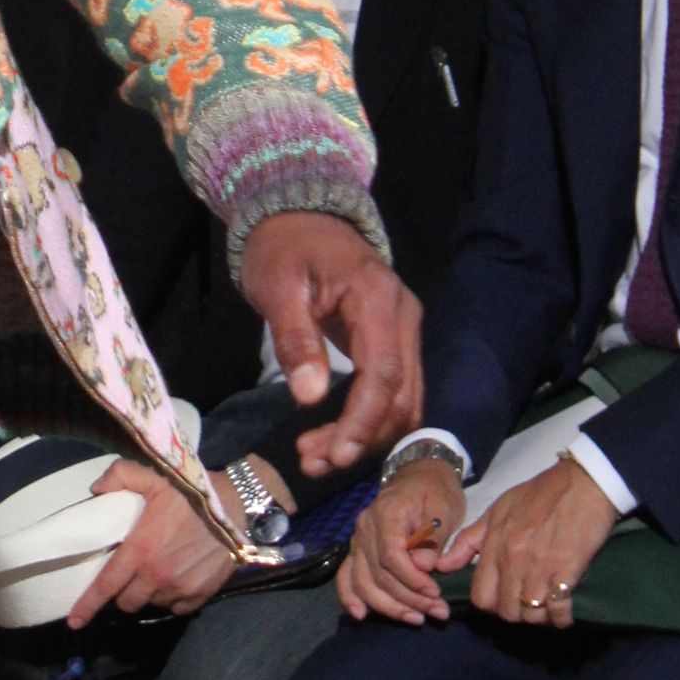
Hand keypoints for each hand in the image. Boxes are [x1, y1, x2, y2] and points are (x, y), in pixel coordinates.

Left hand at [66, 460, 240, 627]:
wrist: (235, 508)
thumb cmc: (190, 493)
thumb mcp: (153, 475)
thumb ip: (120, 476)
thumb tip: (96, 489)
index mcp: (139, 551)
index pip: (106, 586)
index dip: (87, 606)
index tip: (74, 622)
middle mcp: (157, 576)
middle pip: (127, 602)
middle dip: (122, 593)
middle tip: (128, 574)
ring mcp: (180, 589)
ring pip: (152, 605)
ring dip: (148, 594)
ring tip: (155, 573)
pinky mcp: (200, 596)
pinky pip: (176, 608)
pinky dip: (171, 599)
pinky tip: (175, 580)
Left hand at [239, 210, 422, 473]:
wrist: (296, 217)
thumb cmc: (282, 250)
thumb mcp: (276, 288)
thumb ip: (295, 340)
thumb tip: (309, 398)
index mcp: (377, 297)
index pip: (383, 374)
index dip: (363, 421)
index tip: (335, 454)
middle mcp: (403, 316)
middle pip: (400, 395)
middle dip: (361, 437)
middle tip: (313, 462)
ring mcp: (403, 329)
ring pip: (402, 400)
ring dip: (366, 435)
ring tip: (315, 457)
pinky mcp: (393, 341)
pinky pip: (393, 390)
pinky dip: (368, 420)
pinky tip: (333, 437)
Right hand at [339, 457, 463, 623]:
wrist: (420, 474)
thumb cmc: (435, 491)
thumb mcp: (443, 506)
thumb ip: (434, 536)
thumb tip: (424, 566)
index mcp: (386, 513)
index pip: (391, 555)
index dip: (412, 580)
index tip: (435, 593)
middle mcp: (364, 528)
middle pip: (378, 573)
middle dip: (408, 599)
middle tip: (438, 612)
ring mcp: (357, 540)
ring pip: (362, 581)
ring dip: (388, 606)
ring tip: (417, 619)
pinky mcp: (357, 550)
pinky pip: (346, 576)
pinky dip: (350, 598)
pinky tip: (361, 615)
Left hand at [449, 454, 618, 630]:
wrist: (581, 483)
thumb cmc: (538, 495)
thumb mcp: (497, 511)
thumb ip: (469, 540)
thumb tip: (443, 566)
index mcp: (494, 545)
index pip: (481, 597)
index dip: (491, 603)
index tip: (503, 598)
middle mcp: (513, 560)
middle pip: (507, 611)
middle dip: (516, 613)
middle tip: (526, 603)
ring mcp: (540, 568)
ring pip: (532, 615)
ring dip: (539, 617)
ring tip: (545, 605)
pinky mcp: (568, 571)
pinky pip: (559, 610)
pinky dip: (561, 617)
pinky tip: (563, 610)